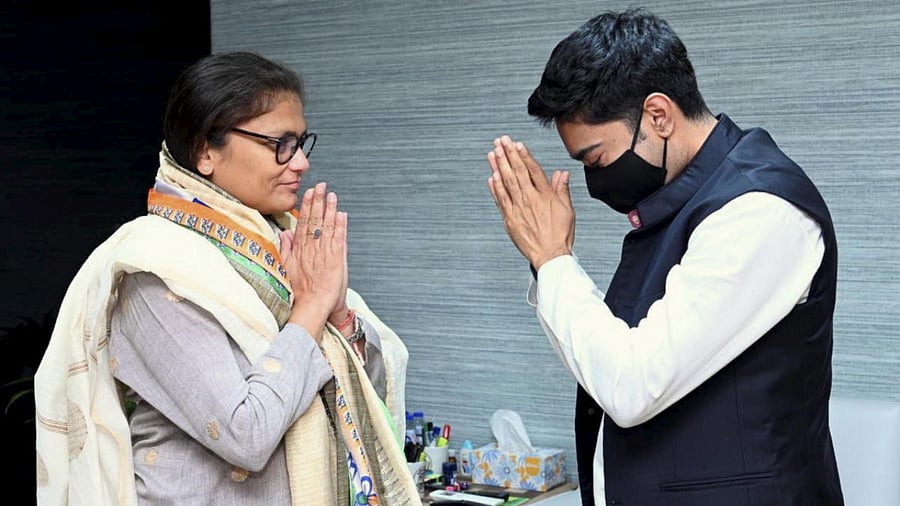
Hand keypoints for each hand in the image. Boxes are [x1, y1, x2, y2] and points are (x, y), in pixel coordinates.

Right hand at [278, 181, 347, 340]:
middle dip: (317, 201)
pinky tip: (341, 214)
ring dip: (329, 209)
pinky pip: (338, 239)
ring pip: (327, 226)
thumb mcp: (288, 267)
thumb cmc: (302, 291)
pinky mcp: (336, 259)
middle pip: (314, 220)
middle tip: (320, 186)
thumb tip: (285, 233)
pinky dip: (340, 226)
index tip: (309, 193)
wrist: (312, 306)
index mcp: (300, 249)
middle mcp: (311, 248)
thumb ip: (286, 249)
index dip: (307, 206)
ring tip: (332, 195)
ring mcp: (324, 253)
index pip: (303, 222)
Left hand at [487, 135, 574, 269]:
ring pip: (506, 183)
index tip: (517, 144)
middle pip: (517, 172)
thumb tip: (561, 174)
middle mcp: (530, 200)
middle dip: (508, 155)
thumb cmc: (559, 235)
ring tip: (493, 152)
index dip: (524, 155)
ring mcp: (518, 209)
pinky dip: (495, 187)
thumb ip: (562, 190)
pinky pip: (500, 200)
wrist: (550, 255)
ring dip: (498, 166)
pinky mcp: (510, 219)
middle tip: (501, 141)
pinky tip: (491, 176)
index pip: (533, 170)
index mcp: (545, 196)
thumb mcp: (567, 210)